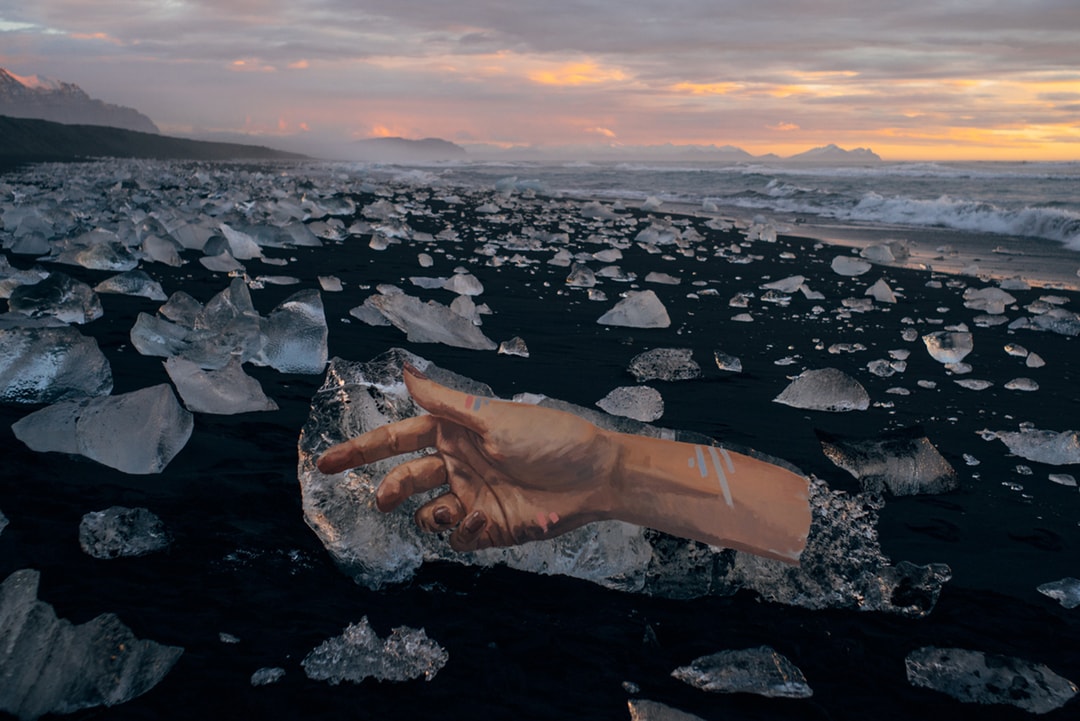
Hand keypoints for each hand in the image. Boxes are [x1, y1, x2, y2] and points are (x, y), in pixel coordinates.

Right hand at [317, 363, 620, 550]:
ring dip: (432, 514)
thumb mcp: (493, 416)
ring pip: (426, 514)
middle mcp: (457, 464)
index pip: (396, 440)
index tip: (325, 463)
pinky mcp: (489, 528)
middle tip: (384, 500)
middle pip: (404, 479)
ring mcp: (472, 497)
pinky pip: (457, 537)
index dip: (360, 450)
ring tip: (455, 507)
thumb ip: (444, 402)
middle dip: (390, 490)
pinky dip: (463, 531)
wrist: (595, 477)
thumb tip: (404, 370)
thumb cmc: (549, 437)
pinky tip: (485, 517)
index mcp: (453, 433)